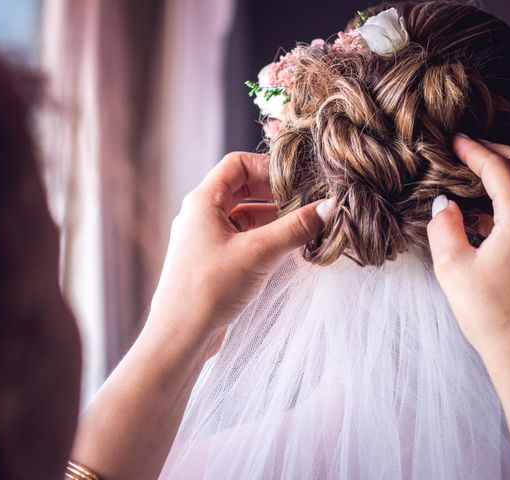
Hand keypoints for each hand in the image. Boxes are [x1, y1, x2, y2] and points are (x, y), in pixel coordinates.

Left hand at [151, 152, 323, 354]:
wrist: (180, 335)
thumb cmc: (209, 288)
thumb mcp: (258, 253)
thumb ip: (295, 228)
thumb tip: (329, 208)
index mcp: (203, 201)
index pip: (237, 164)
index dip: (268, 167)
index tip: (297, 181)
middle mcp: (201, 215)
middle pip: (243, 188)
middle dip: (275, 194)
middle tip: (305, 202)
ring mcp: (205, 239)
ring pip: (244, 216)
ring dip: (273, 218)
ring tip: (303, 227)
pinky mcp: (212, 261)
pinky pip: (242, 238)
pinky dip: (264, 238)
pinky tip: (287, 248)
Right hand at [426, 135, 509, 363]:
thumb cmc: (491, 314)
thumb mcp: (453, 267)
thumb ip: (444, 227)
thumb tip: (445, 205)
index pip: (497, 167)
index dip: (473, 150)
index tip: (455, 140)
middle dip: (502, 152)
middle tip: (474, 151)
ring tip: (480, 180)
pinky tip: (491, 214)